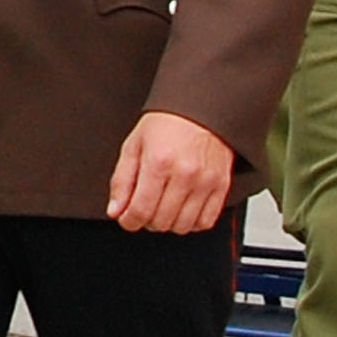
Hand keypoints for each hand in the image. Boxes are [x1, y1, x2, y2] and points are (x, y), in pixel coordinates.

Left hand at [107, 110, 236, 233]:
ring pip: (182, 226)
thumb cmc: (166, 125)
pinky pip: (205, 221)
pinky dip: (191, 222)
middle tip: (145, 208)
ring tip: (163, 207)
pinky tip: (183, 209)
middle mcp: (185, 174)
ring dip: (168, 223)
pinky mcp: (221, 185)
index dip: (128, 221)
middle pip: (160, 222)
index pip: (140, 210)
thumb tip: (115, 211)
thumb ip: (122, 181)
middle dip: (146, 221)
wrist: (201, 109)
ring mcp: (206, 181)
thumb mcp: (134, 145)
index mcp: (159, 162)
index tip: (126, 218)